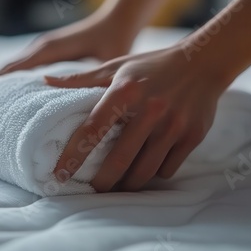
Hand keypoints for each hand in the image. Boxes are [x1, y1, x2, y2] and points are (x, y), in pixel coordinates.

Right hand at [0, 14, 134, 80]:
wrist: (118, 21)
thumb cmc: (114, 41)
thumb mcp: (103, 63)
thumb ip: (90, 81)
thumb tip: (76, 105)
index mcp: (49, 50)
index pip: (15, 69)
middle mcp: (41, 47)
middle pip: (8, 68)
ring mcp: (43, 48)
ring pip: (14, 67)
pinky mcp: (49, 52)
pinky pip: (24, 66)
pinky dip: (13, 77)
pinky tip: (8, 91)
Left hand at [48, 45, 233, 191]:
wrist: (204, 62)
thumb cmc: (153, 66)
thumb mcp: (117, 66)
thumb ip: (82, 79)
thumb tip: (45, 81)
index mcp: (125, 92)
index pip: (91, 131)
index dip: (72, 157)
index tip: (59, 176)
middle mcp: (149, 110)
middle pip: (118, 161)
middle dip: (102, 183)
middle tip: (94, 189)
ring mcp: (173, 126)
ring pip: (144, 172)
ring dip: (129, 182)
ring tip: (120, 182)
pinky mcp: (192, 137)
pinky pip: (167, 169)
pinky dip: (155, 172)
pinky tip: (149, 166)